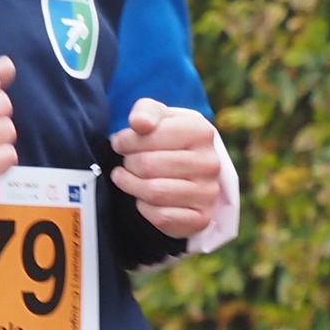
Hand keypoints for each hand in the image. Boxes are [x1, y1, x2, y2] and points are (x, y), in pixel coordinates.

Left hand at [108, 97, 224, 239]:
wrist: (189, 172)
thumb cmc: (167, 138)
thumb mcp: (158, 117)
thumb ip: (146, 111)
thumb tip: (139, 123)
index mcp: (202, 131)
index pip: (151, 135)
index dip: (126, 140)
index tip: (119, 143)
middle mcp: (210, 162)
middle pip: (149, 165)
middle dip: (129, 164)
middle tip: (125, 163)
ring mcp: (209, 192)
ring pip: (154, 192)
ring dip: (131, 185)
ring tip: (124, 178)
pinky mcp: (201, 218)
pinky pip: (162, 216)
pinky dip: (144, 208)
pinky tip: (142, 199)